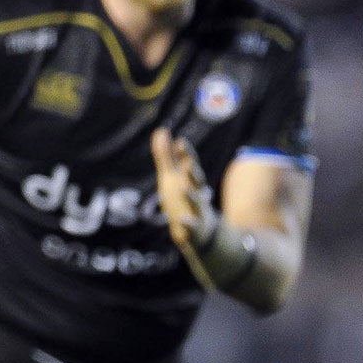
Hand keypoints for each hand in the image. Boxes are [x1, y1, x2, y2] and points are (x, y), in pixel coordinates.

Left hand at [151, 128, 216, 251]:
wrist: (201, 232)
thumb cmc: (184, 199)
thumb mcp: (173, 177)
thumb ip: (166, 155)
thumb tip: (161, 130)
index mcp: (190, 181)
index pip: (190, 164)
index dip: (186, 155)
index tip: (180, 142)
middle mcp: (196, 193)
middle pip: (196, 181)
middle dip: (192, 172)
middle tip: (188, 163)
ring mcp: (197, 210)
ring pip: (196, 201)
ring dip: (191, 195)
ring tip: (184, 188)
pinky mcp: (195, 228)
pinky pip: (192, 225)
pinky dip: (188, 223)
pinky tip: (182, 219)